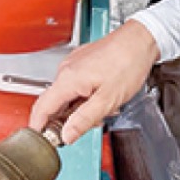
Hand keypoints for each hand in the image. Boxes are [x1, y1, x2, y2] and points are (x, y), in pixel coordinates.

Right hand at [29, 21, 159, 143]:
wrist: (141, 40)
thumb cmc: (128, 63)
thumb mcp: (107, 100)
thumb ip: (84, 120)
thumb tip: (67, 136)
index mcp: (68, 79)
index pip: (41, 108)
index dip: (38, 127)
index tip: (39, 140)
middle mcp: (66, 70)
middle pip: (55, 104)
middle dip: (69, 119)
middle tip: (90, 124)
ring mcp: (74, 64)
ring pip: (68, 95)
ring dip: (81, 107)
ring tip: (105, 107)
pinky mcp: (83, 62)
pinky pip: (76, 85)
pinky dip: (86, 95)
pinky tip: (103, 96)